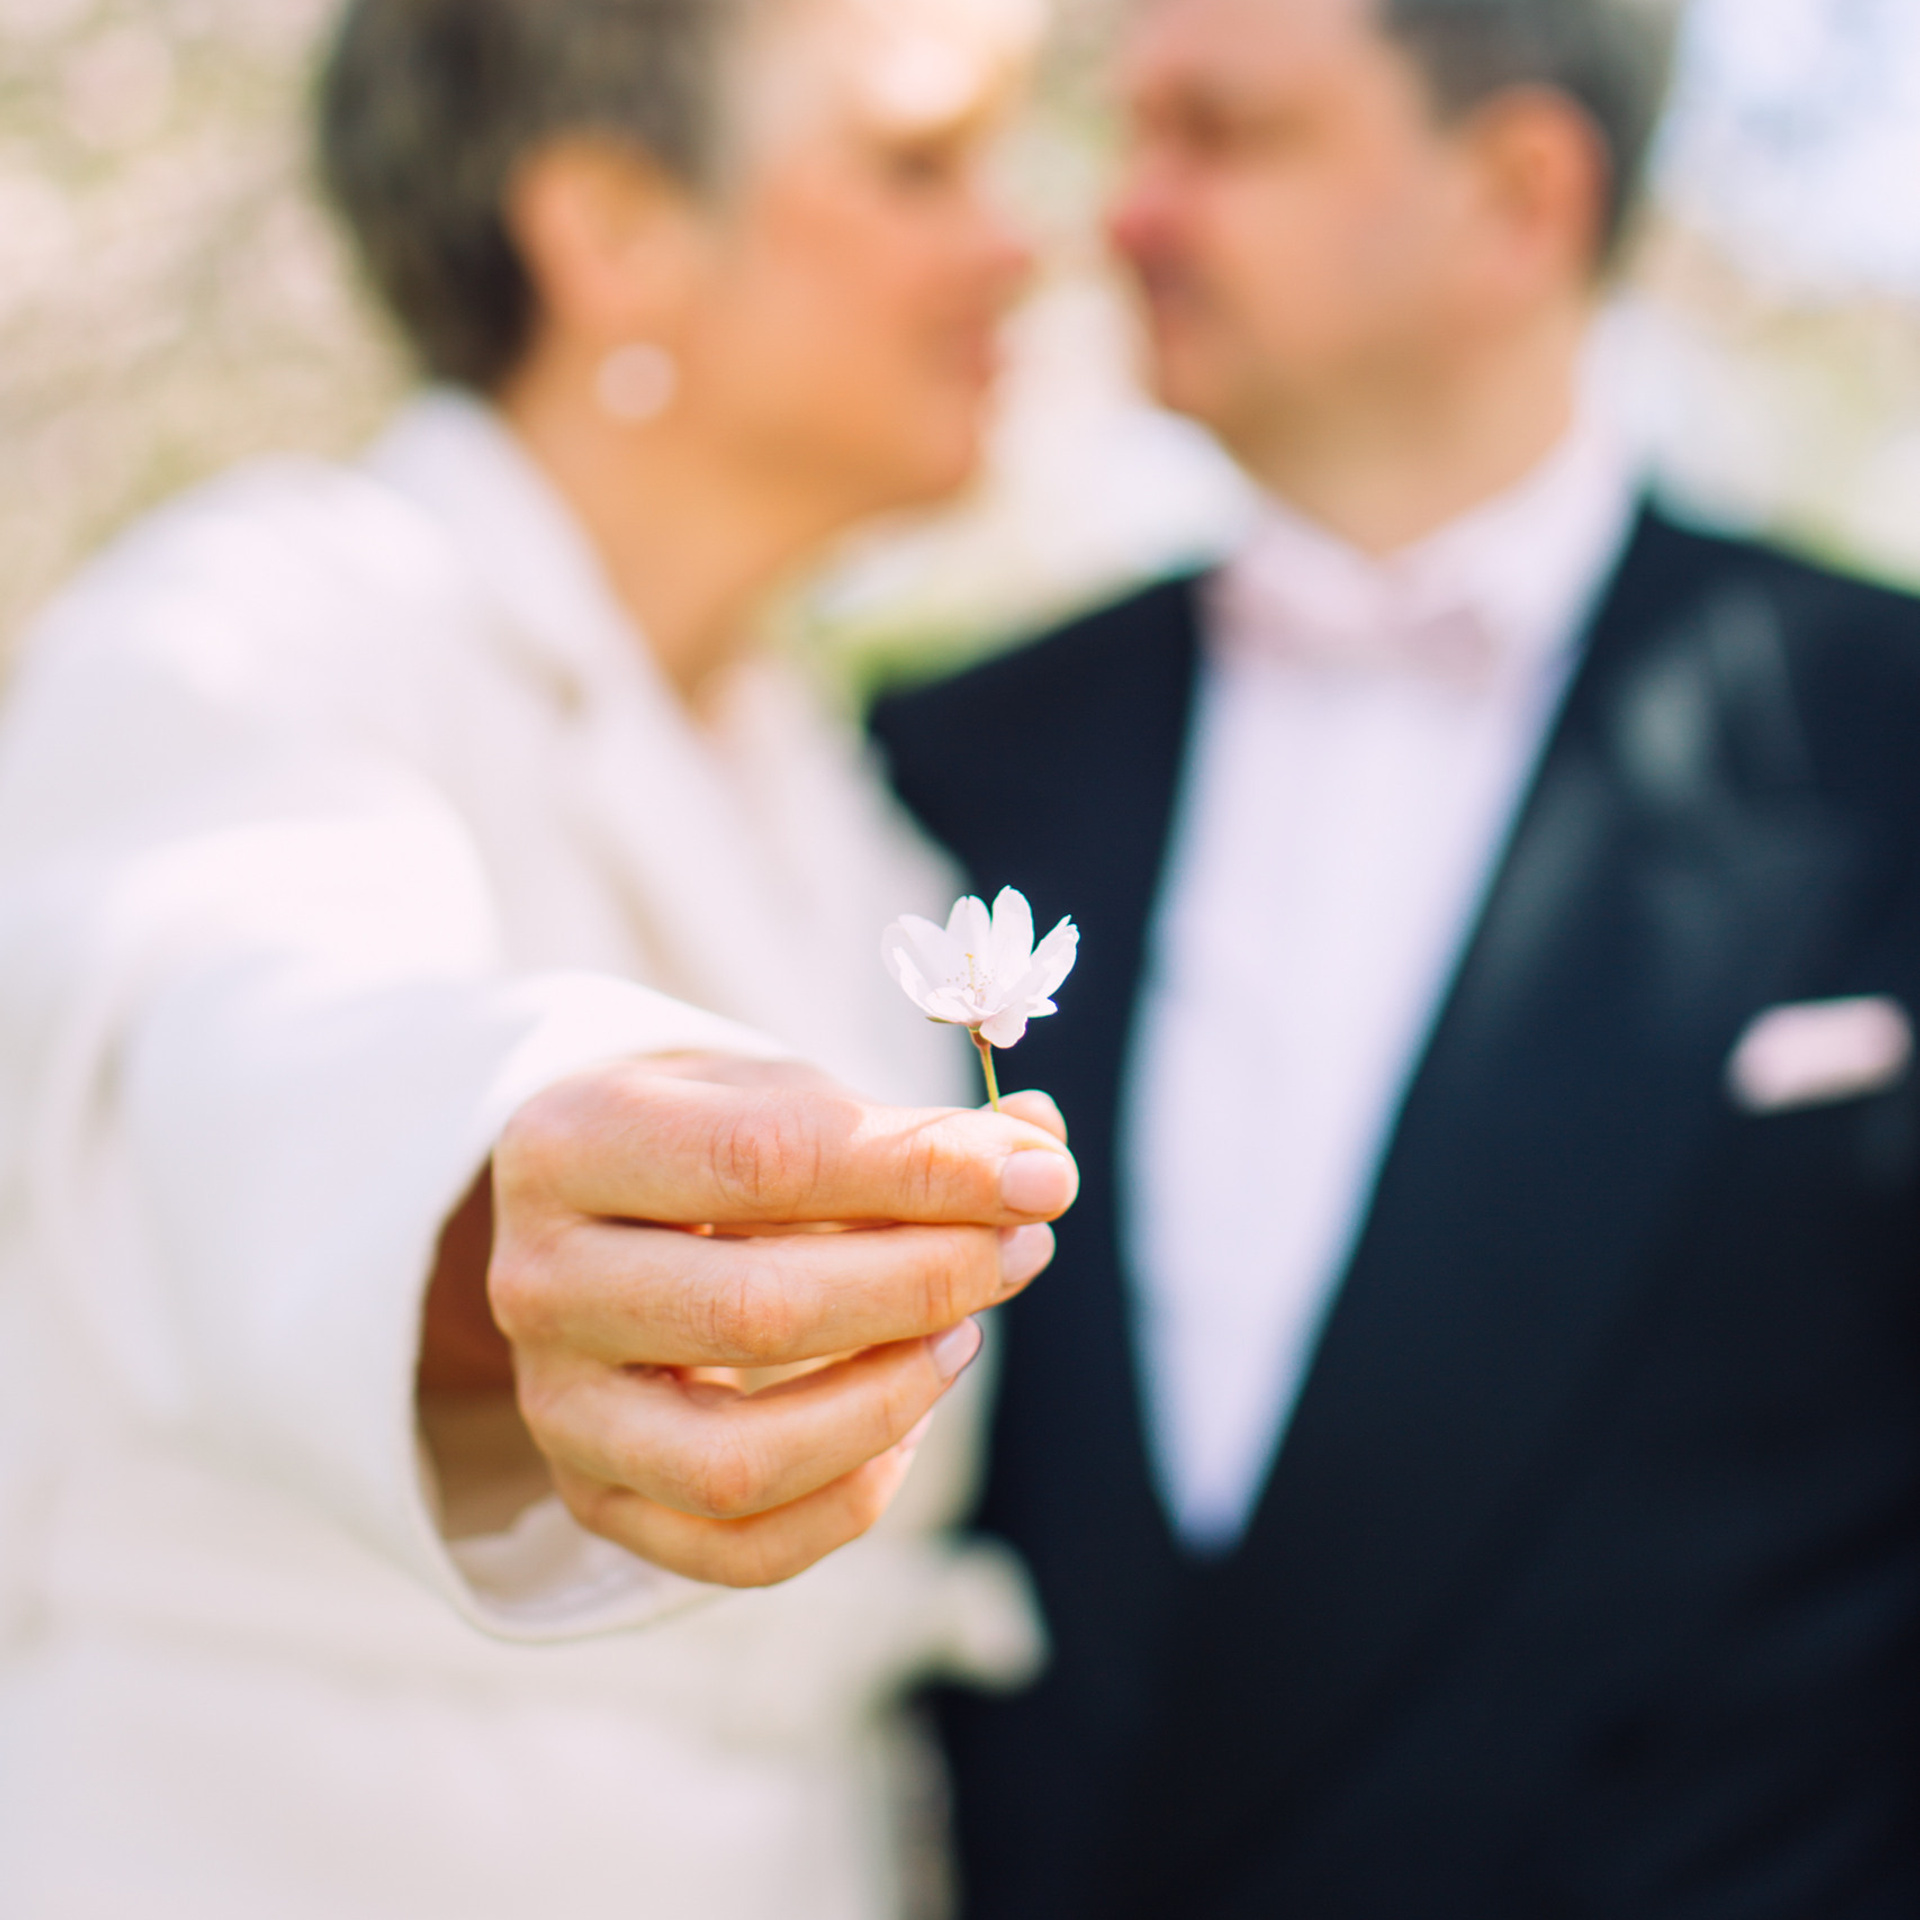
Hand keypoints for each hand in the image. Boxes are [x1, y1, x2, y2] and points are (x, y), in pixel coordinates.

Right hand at [482, 1056, 1074, 1587]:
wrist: (596, 1220)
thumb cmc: (710, 1146)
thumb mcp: (790, 1099)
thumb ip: (911, 1129)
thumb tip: (1039, 1151)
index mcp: (570, 1142)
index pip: (766, 1159)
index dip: (922, 1171)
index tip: (1041, 1174)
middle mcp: (537, 1282)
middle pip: (756, 1311)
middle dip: (923, 1282)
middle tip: (1020, 1247)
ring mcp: (558, 1408)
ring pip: (740, 1459)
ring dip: (892, 1399)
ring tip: (965, 1333)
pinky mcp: (594, 1499)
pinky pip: (740, 1549)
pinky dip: (853, 1496)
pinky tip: (907, 1416)